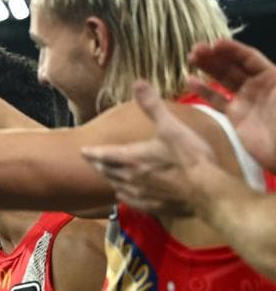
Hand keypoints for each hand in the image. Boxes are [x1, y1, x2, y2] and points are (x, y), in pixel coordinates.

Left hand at [82, 80, 216, 215]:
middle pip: (106, 171)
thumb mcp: (171, 126)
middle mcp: (129, 177)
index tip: (83, 151)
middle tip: (93, 161)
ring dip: (110, 178)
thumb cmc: (189, 158)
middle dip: (99, 164)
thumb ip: (153, 106)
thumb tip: (138, 83)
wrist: (207, 191)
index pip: (103, 155)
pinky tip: (125, 193)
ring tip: (107, 174)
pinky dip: (123, 194)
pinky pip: (129, 200)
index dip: (91, 153)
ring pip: (116, 185)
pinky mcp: (150, 206)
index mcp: (131, 158)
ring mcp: (139, 194)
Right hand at [189, 38, 275, 171]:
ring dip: (207, 67)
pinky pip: (216, 100)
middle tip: (195, 49)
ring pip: (223, 79)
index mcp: (272, 76)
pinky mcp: (234, 116)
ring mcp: (245, 100)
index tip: (213, 44)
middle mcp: (257, 85)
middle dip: (215, 56)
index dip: (232, 49)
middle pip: (233, 65)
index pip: (248, 57)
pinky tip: (189, 81)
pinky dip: (203, 91)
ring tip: (191, 58)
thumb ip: (274, 78)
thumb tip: (259, 63)